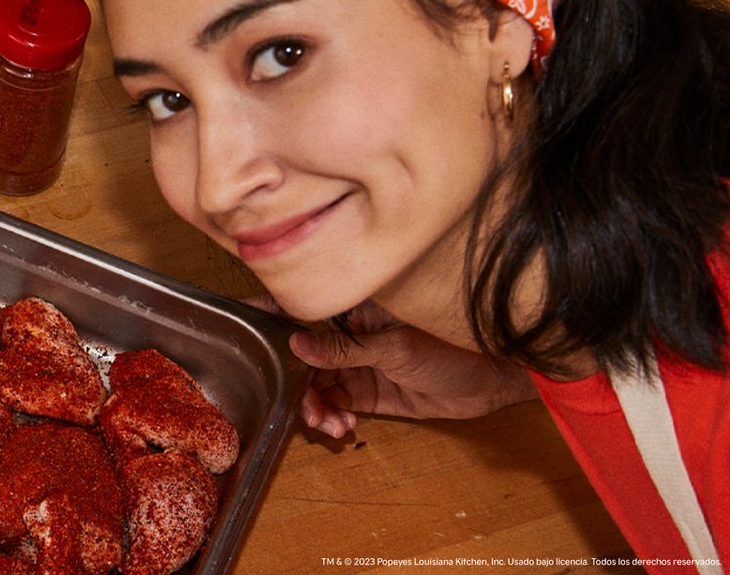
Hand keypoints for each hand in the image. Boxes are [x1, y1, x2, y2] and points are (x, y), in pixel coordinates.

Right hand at [286, 301, 537, 437]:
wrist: (493, 382)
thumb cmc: (452, 349)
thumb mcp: (394, 348)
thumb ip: (344, 350)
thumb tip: (296, 345)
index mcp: (356, 308)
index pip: (304, 305)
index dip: (271, 313)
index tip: (240, 323)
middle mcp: (351, 332)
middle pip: (302, 354)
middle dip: (296, 382)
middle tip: (300, 406)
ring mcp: (359, 362)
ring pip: (316, 383)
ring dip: (316, 406)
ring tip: (330, 424)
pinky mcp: (369, 390)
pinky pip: (336, 402)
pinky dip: (333, 416)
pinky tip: (344, 427)